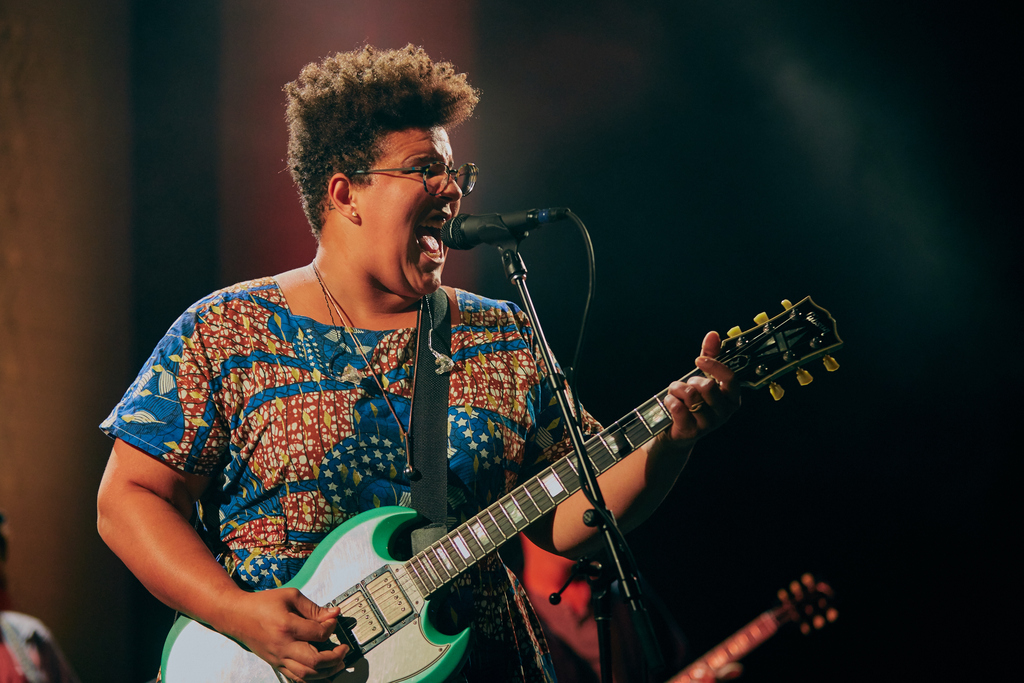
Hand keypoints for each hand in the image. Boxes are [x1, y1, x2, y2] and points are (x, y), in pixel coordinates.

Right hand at [223, 587, 348, 680]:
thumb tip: (334, 614)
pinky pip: (296, 678)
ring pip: (307, 675)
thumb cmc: (262, 604)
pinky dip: (312, 678)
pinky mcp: (276, 664)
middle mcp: (283, 646)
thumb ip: (313, 607)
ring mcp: (279, 658)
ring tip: (338, 662)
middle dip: (335, 657)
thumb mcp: (290, 596)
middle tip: (344, 649)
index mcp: (287, 626)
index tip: (334, 620)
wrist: (237, 616)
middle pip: (315, 661)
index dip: (332, 627)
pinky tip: (322, 672)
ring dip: (327, 671)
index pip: (319, 633)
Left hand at [659, 331, 739, 448]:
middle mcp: (724, 413)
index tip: (698, 360)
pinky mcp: (691, 431)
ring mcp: (709, 424)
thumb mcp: (702, 377)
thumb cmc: (693, 401)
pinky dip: (669, 400)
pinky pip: (677, 407)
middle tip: (686, 385)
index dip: (714, 366)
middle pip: (708, 386)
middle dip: (691, 381)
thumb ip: (710, 356)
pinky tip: (670, 403)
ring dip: (676, 389)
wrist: (678, 431)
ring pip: (691, 395)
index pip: (730, 379)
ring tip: (676, 393)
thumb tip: (713, 334)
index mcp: (732, 399)